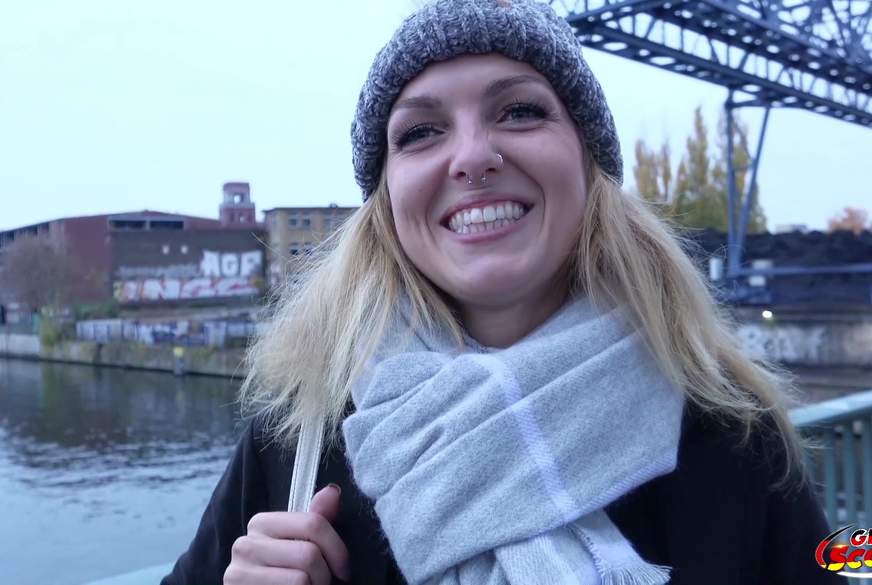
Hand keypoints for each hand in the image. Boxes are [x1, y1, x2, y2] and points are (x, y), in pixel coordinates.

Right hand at [224, 484, 350, 583]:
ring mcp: (239, 572)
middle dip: (324, 575)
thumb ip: (316, 521)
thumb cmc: (284, 576)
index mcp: (261, 523)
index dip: (338, 550)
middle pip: (309, 554)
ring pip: (301, 579)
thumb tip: (333, 490)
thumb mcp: (301, 545)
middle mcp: (245, 544)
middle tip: (320, 583)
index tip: (343, 570)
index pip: (313, 524)